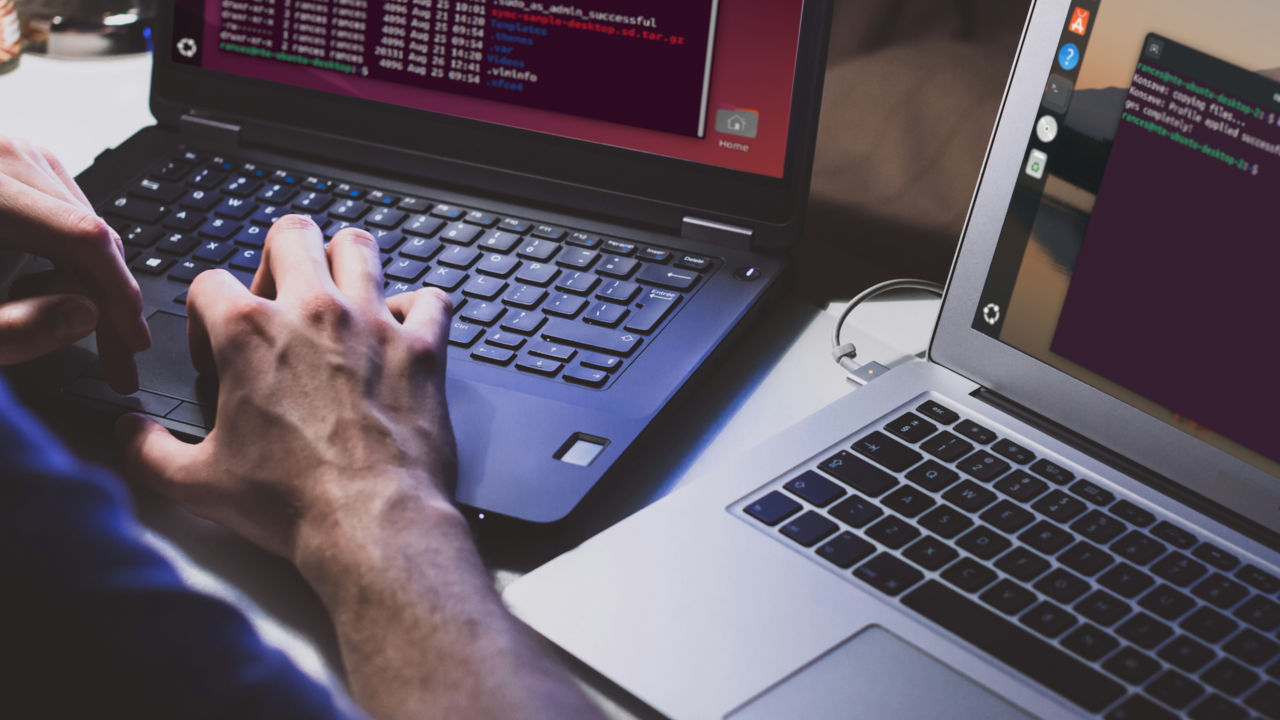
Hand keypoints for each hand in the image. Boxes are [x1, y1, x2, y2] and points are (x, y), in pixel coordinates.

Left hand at [0, 137, 149, 391]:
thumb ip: (16, 330)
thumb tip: (87, 314)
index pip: (82, 237)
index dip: (118, 294)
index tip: (132, 343)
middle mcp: (2, 156)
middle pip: (90, 232)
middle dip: (107, 300)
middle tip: (115, 359)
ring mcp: (11, 155)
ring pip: (85, 227)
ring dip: (84, 282)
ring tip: (41, 314)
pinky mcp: (14, 165)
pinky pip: (66, 217)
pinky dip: (65, 260)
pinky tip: (33, 286)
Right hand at [115, 216, 458, 557]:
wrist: (372, 524)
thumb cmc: (292, 503)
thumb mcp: (196, 483)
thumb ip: (148, 451)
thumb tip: (129, 433)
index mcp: (249, 333)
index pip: (209, 282)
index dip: (203, 314)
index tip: (216, 352)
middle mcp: (313, 312)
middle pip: (291, 233)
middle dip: (278, 257)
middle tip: (279, 298)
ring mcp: (373, 324)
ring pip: (360, 246)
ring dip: (346, 263)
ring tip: (339, 295)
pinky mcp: (423, 348)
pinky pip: (431, 298)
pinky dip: (419, 308)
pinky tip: (404, 330)